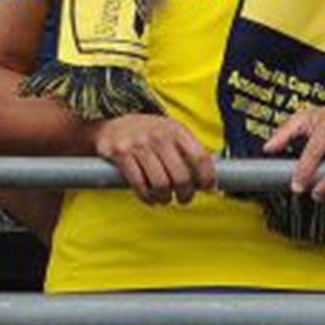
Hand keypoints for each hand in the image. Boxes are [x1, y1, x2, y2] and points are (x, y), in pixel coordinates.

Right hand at [89, 113, 217, 205]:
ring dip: (165, 197)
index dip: (207, 176)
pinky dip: (147, 197)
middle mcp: (160, 136)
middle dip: (185, 193)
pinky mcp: (121, 155)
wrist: (113, 124)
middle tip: (184, 199)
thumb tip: (212, 175)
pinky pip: (138, 184)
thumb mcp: (172, 132)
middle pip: (180, 175)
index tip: (209, 188)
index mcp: (177, 130)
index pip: (199, 156)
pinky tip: (150, 199)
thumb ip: (189, 150)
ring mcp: (139, 145)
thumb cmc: (149, 133)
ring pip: (160, 183)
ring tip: (166, 199)